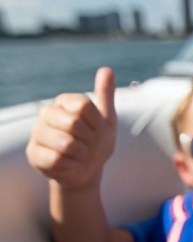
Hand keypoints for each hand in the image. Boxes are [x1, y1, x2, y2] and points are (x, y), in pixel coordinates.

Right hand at [26, 66, 116, 189]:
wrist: (89, 170)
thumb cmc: (97, 143)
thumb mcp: (107, 120)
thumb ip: (105, 96)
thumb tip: (107, 70)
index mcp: (64, 101)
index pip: (84, 106)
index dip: (96, 123)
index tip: (96, 129)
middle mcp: (47, 113)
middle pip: (74, 123)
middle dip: (89, 140)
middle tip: (87, 144)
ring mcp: (37, 133)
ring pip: (66, 143)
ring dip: (81, 154)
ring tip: (78, 154)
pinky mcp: (34, 154)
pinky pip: (58, 160)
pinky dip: (71, 165)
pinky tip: (69, 164)